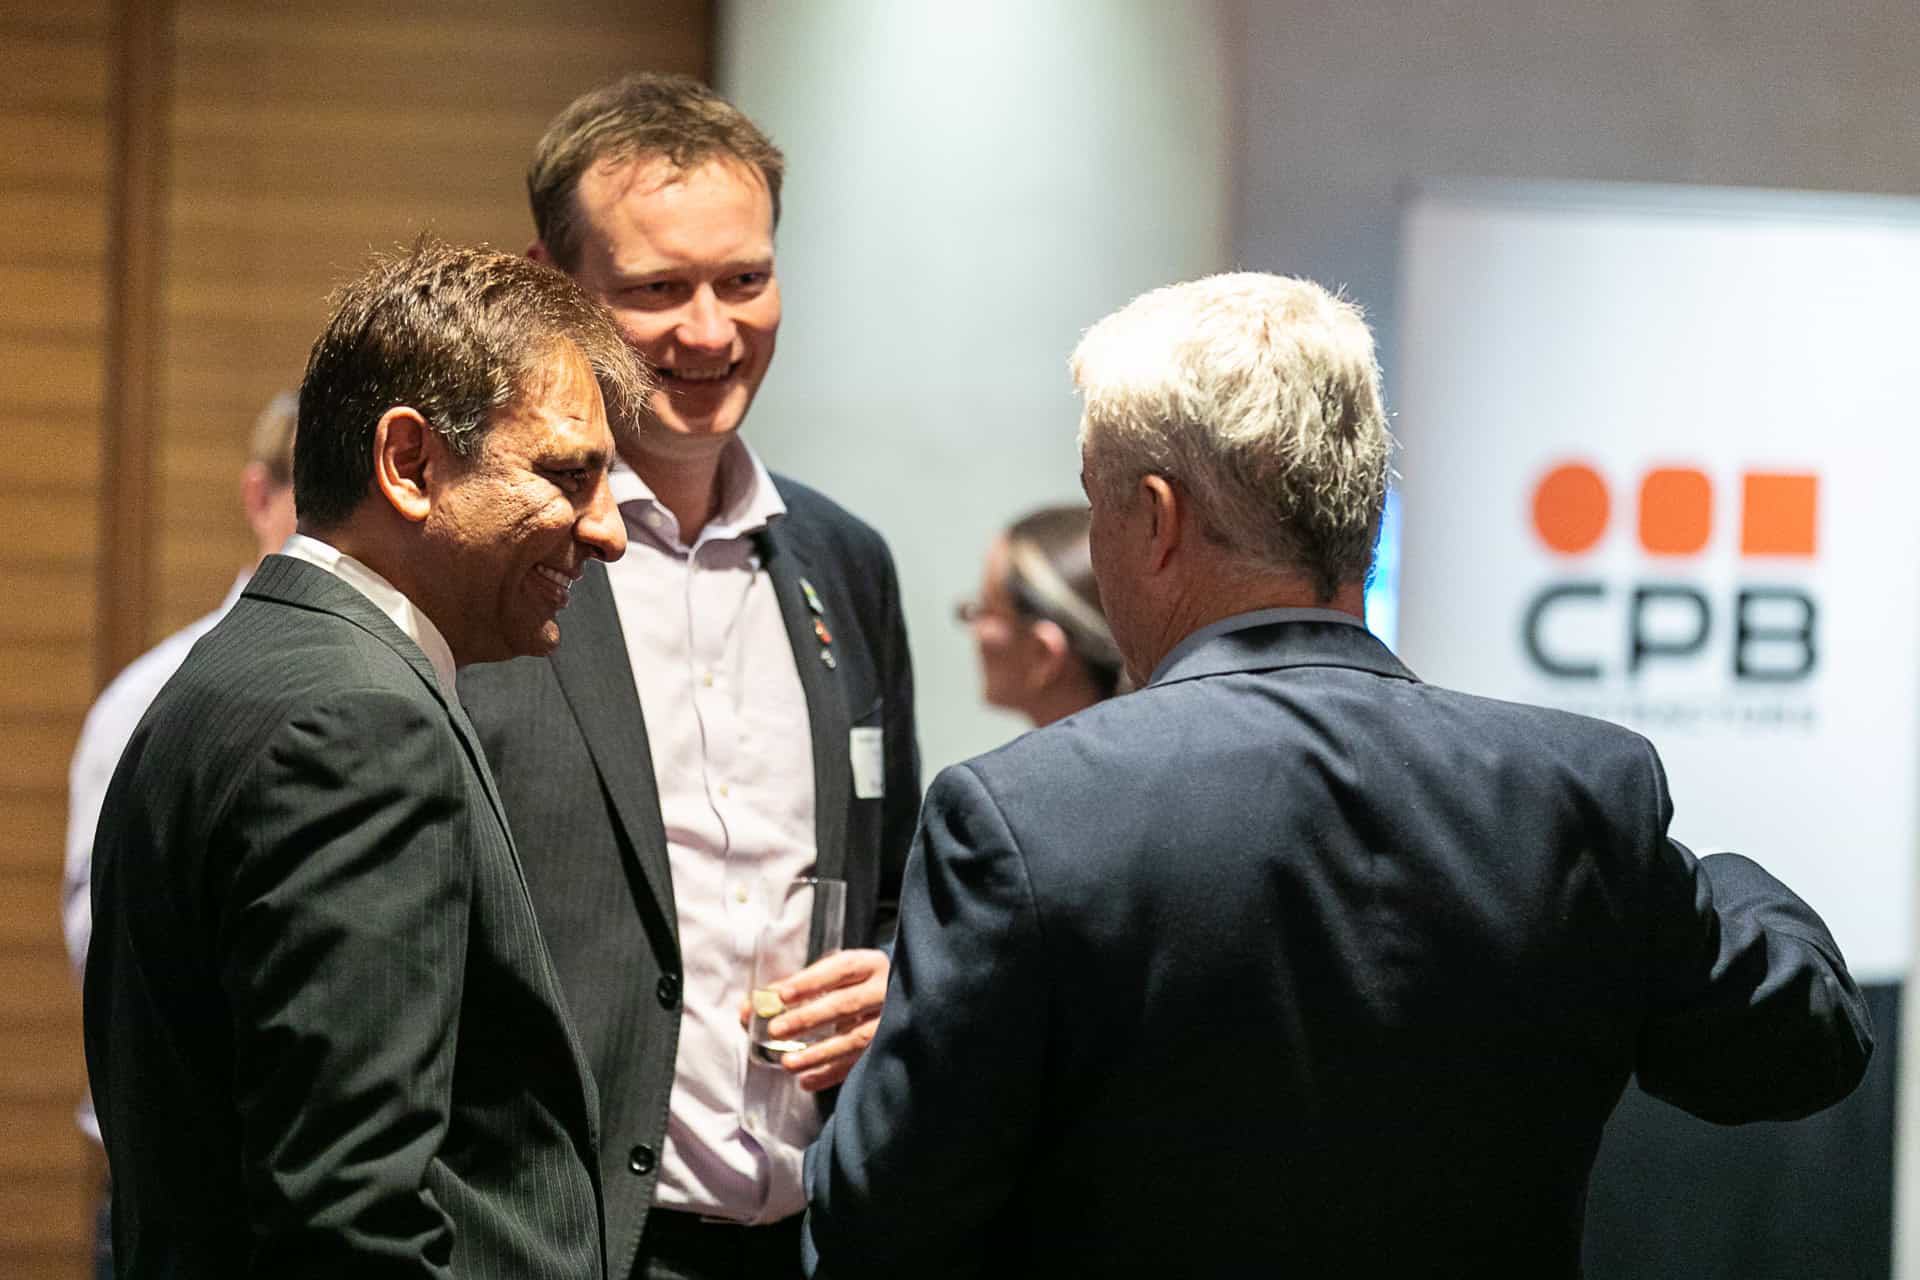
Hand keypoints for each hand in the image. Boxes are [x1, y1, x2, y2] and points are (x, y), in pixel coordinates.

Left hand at [750, 948, 889, 1091]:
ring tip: (787, 1063)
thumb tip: (748, 1011)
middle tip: (775, 1030)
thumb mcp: (830, 976)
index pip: (840, 969)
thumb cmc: (852, 985)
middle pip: (846, 1004)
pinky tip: (806, 1082)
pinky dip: (831, 1074)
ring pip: (856, 1039)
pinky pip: (859, 1064)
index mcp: (869, 964)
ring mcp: (891, 1022)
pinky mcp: (888, 1048)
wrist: (896, 999)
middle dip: (808, 1018)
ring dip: (819, 1053)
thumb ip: (792, 990)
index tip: (782, 995)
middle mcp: (884, 990)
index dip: (811, 982)